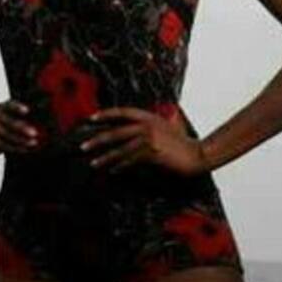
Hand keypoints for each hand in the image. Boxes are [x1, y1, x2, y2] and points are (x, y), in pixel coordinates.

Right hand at [0, 99, 42, 160]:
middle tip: (34, 133)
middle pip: (7, 120)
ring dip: (21, 140)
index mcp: (2, 107)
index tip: (27, 110)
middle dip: (21, 127)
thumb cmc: (4, 128)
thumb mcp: (10, 119)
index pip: (9, 104)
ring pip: (6, 134)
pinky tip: (26, 149)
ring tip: (33, 143)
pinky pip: (3, 144)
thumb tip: (44, 124)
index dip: (17, 107)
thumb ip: (24, 119)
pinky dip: (16, 147)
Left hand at [77, 105, 209, 176]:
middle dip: (97, 140)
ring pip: (120, 149)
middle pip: (116, 132)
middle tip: (83, 146)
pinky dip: (120, 165)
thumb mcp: (168, 125)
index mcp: (149, 116)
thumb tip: (138, 124)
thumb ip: (154, 122)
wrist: (198, 154)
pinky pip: (130, 160)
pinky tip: (112, 169)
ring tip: (93, 162)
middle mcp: (146, 125)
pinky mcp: (151, 153)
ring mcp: (148, 139)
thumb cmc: (183, 142)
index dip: (106, 114)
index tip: (91, 118)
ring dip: (105, 157)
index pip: (122, 112)